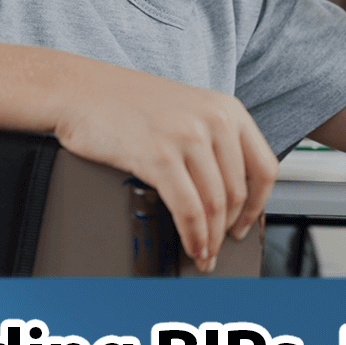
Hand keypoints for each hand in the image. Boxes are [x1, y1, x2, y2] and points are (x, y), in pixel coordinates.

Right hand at [51, 69, 276, 270]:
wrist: (81, 90)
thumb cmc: (126, 103)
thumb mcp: (186, 111)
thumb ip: (212, 141)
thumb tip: (228, 192)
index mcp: (228, 109)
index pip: (264, 167)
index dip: (259, 205)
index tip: (246, 222)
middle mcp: (214, 120)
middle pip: (238, 192)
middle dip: (229, 228)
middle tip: (220, 247)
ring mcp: (188, 137)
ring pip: (215, 205)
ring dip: (211, 238)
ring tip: (204, 254)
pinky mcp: (159, 156)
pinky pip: (188, 208)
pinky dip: (193, 235)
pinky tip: (190, 245)